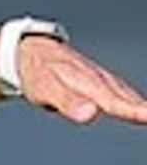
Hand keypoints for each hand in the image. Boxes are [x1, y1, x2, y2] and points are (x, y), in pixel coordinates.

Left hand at [19, 36, 146, 123]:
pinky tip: (139, 107)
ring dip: (141, 105)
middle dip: (144, 109)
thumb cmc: (36, 71)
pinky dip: (133, 99)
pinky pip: (120, 90)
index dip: (134, 111)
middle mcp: (97, 78)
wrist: (29, 50)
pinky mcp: (96, 79)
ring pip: (125, 93)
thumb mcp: (45, 88)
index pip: (114, 101)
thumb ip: (67, 101)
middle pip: (126, 97)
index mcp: (86, 81)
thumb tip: (91, 114)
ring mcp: (98, 77)